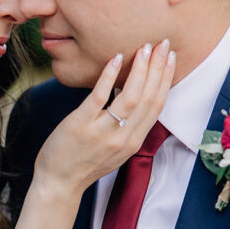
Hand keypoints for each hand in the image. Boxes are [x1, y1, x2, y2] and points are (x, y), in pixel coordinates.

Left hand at [33, 40, 175, 205]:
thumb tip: (134, 97)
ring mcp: (102, 133)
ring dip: (140, 70)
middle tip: (163, 44)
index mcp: (133, 142)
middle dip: (159, 68)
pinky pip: (99, 98)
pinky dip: (109, 76)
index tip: (170, 58)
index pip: (157, 106)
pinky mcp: (81, 126)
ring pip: (131, 97)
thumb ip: (128, 127)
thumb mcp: (115, 149)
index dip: (166, 80)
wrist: (59, 184)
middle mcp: (123, 138)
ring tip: (144, 48)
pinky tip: (115, 58)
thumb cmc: (84, 163)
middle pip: (148, 98)